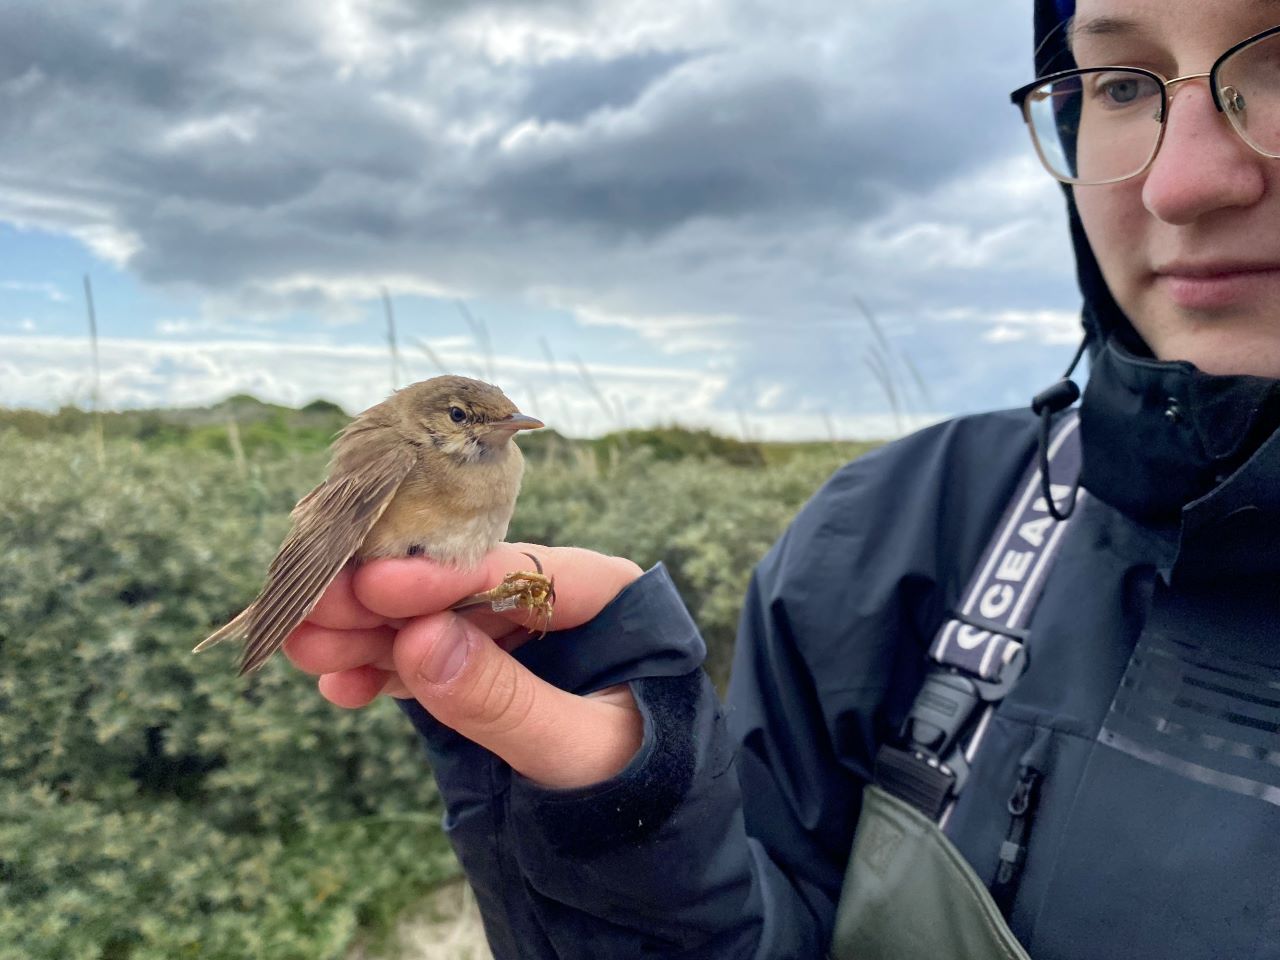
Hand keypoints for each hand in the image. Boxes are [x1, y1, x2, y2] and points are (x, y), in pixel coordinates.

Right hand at [283, 543, 645, 789]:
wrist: (644, 841)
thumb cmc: (641, 784)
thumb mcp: (581, 750)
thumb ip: (507, 701)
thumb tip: (420, 641)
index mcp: (604, 593)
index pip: (517, 567)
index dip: (442, 575)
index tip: (376, 586)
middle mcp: (552, 600)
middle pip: (459, 583)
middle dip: (384, 599)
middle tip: (315, 608)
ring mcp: (511, 634)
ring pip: (430, 619)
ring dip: (367, 633)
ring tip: (307, 647)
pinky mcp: (481, 671)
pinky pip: (424, 662)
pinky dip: (381, 672)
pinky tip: (337, 684)